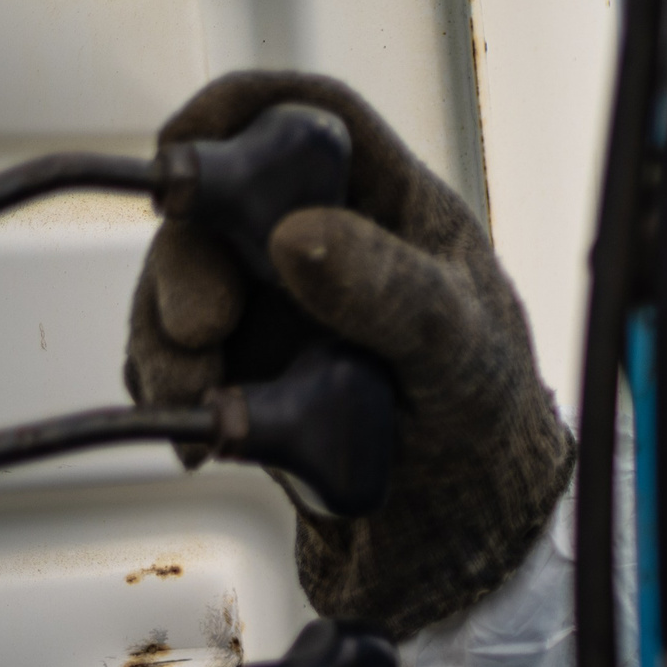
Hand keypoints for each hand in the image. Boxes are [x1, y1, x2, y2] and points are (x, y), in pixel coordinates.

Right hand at [124, 72, 572, 639]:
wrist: (475, 555)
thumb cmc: (497, 439)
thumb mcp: (458, 352)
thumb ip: (391, 290)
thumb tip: (299, 235)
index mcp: (400, 217)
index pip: (315, 118)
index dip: (243, 111)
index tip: (187, 149)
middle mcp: (336, 254)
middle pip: (223, 208)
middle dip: (189, 262)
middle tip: (202, 327)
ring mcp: (287, 317)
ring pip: (184, 288)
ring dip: (169, 341)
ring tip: (201, 403)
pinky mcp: (252, 379)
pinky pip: (179, 363)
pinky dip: (171, 393)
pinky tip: (205, 437)